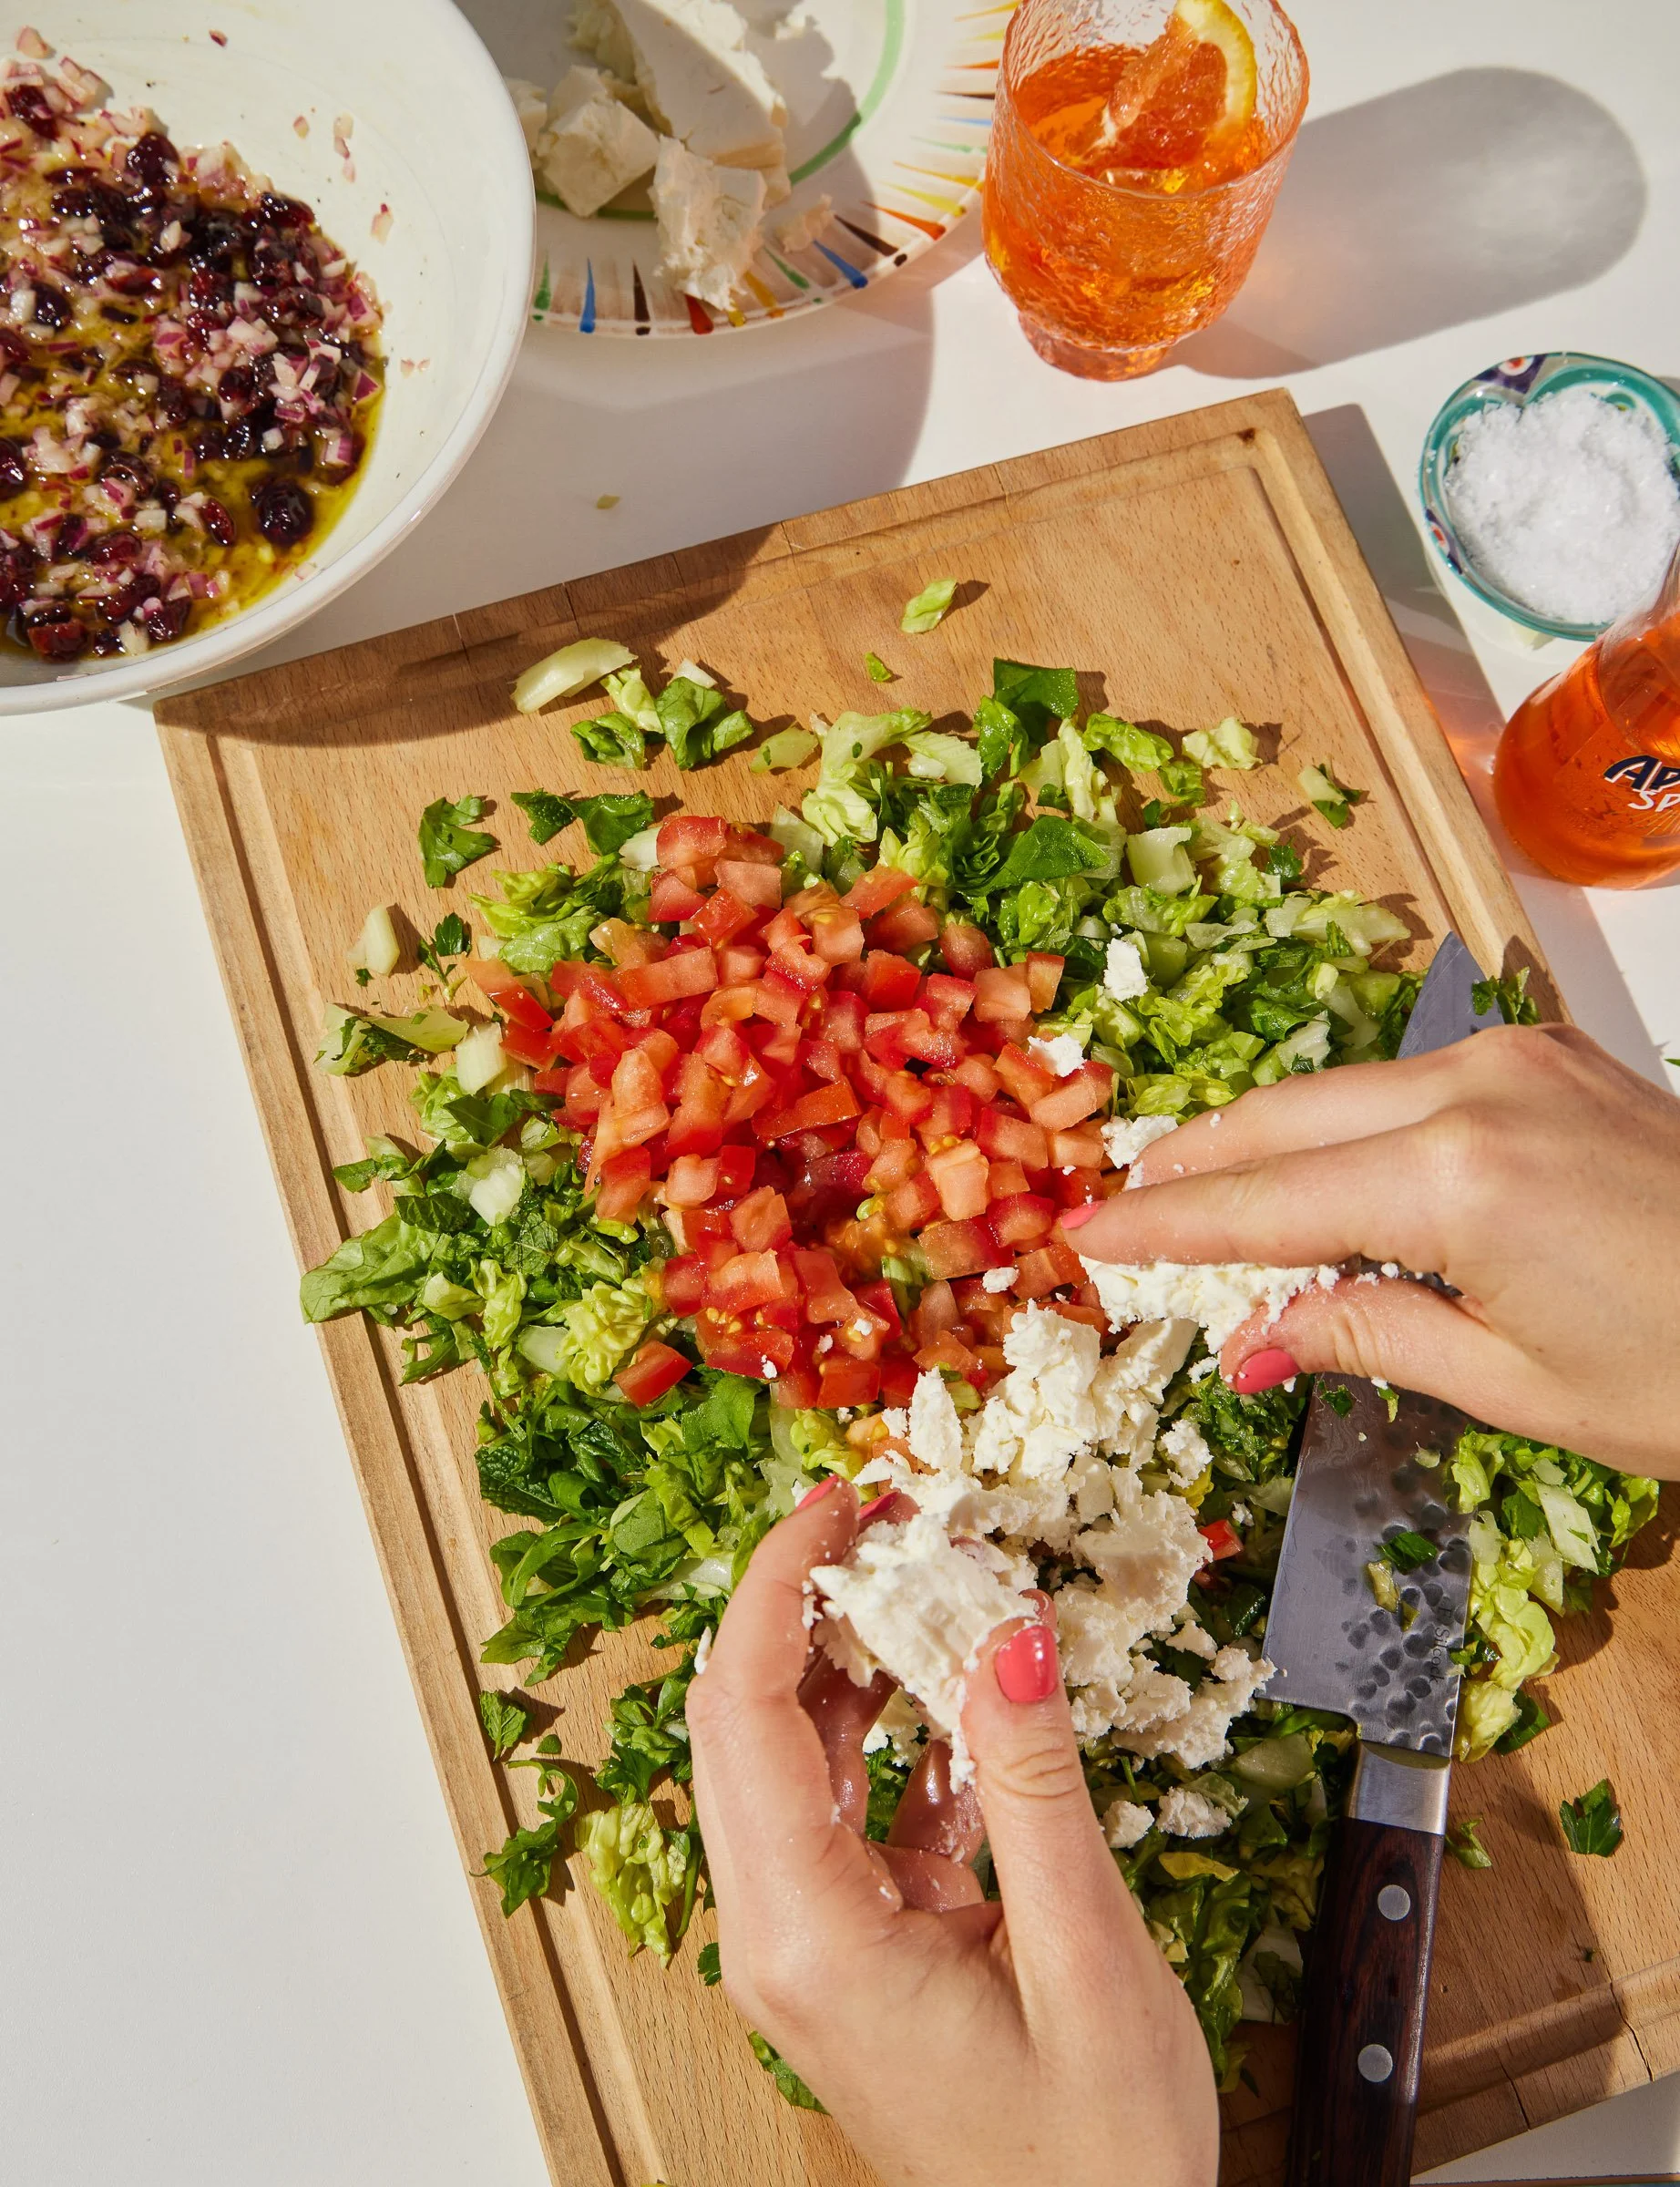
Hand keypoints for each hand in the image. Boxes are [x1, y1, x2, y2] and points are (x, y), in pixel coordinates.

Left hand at [686, 1477, 1217, 2186]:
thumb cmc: (1092, 2160)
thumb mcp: (1083, 1954)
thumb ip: (1034, 1781)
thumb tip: (1008, 1629)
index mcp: (809, 1938)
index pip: (742, 1713)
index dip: (773, 1585)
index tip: (833, 1503)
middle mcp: (783, 1936)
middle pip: (751, 1721)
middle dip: (812, 1602)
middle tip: (888, 1517)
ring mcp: (813, 1942)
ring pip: (802, 1757)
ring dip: (861, 1662)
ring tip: (936, 1580)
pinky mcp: (856, 1945)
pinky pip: (856, 1808)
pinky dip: (906, 1737)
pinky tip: (972, 1694)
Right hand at [1073, 1025, 1679, 1475]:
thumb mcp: (1515, 1383)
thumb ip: (1366, 1333)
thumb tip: (1257, 1340)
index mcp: (1455, 1176)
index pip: (1261, 1202)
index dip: (1164, 1227)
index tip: (1084, 1238)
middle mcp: (1475, 1086)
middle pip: (1281, 1119)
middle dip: (1193, 1167)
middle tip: (1119, 1210)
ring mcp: (1519, 1057)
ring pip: (1339, 1092)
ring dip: (1265, 1145)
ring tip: (1199, 1201)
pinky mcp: (1552, 1057)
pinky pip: (1408, 1084)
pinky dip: (1345, 1131)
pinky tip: (1318, 1177)